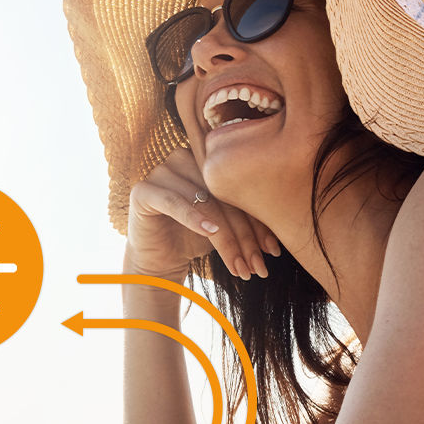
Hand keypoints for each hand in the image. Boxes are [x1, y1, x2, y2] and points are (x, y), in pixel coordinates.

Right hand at [125, 148, 282, 281]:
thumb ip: (248, 217)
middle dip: (244, 233)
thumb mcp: (228, 225)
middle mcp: (183, 158)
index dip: (258, 219)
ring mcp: (161, 171)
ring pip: (203, 201)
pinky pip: (172, 201)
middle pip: (223, 193)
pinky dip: (193, 218)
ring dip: (225, 236)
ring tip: (239, 265)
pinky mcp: (143, 190)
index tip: (274, 251)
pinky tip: (210, 232)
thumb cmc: (196, 238)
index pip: (238, 186)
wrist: (160, 259)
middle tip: (258, 264)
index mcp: (207, 159)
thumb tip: (280, 240)